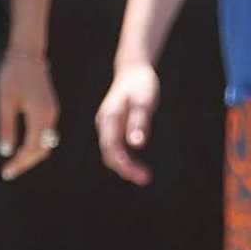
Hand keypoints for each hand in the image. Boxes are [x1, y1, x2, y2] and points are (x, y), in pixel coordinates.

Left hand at [0, 50, 60, 182]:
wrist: (27, 55)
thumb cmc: (12, 76)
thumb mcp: (4, 101)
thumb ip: (6, 127)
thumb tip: (6, 152)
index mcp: (40, 115)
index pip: (32, 148)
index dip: (20, 162)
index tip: (6, 172)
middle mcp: (50, 116)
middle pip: (42, 149)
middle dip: (26, 162)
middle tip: (9, 172)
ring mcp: (52, 112)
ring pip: (46, 142)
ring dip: (31, 155)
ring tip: (15, 163)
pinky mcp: (50, 109)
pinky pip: (46, 133)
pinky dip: (35, 144)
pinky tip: (23, 147)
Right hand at [95, 62, 159, 185]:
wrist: (133, 71)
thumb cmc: (141, 84)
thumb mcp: (144, 101)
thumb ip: (140, 121)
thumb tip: (137, 144)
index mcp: (109, 118)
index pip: (112, 149)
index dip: (125, 165)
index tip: (141, 176)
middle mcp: (104, 124)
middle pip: (109, 154)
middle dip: (125, 169)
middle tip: (146, 179)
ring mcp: (107, 125)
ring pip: (111, 152)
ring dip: (125, 166)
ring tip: (143, 176)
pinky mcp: (113, 126)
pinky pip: (116, 147)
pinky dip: (125, 158)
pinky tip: (137, 164)